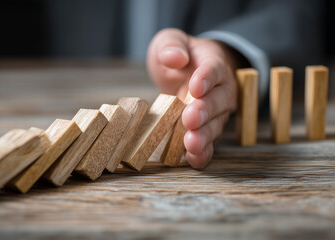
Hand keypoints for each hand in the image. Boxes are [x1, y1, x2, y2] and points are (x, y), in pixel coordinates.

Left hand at [147, 28, 237, 167]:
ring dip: (204, 135)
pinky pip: (210, 142)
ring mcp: (216, 112)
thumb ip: (172, 45)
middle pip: (218, 100)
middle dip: (205, 111)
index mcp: (212, 63)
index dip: (206, 78)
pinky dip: (204, 152)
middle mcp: (220, 89)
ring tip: (192, 144)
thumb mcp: (170, 41)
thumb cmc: (179, 56)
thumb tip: (174, 58)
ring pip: (215, 124)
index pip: (214, 69)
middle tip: (190, 119)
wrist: (187, 71)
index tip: (195, 87)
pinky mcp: (208, 129)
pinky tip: (194, 159)